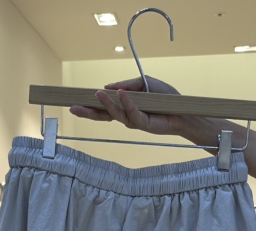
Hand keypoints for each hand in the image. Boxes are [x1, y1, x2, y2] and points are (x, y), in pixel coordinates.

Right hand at [69, 76, 184, 136]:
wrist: (183, 111)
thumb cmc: (165, 98)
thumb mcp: (144, 83)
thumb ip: (128, 84)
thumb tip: (109, 86)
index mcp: (124, 108)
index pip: (104, 108)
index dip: (90, 105)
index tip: (74, 102)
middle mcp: (126, 116)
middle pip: (103, 116)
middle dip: (88, 112)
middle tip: (73, 108)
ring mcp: (134, 121)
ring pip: (116, 114)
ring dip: (106, 104)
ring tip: (96, 94)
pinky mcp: (144, 123)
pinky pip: (132, 112)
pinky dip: (126, 101)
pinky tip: (119, 93)